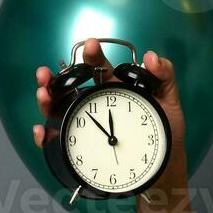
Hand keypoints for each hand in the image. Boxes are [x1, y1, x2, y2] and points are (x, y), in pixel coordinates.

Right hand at [32, 37, 187, 160]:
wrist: (163, 165)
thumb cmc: (164, 132)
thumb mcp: (169, 102)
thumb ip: (165, 76)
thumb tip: (150, 56)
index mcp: (113, 88)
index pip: (97, 68)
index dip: (91, 56)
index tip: (90, 47)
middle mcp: (94, 102)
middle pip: (68, 86)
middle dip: (54, 77)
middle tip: (46, 74)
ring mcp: (84, 124)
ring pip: (57, 108)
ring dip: (45, 100)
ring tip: (43, 95)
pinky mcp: (80, 146)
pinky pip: (57, 139)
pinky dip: (45, 134)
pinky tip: (43, 131)